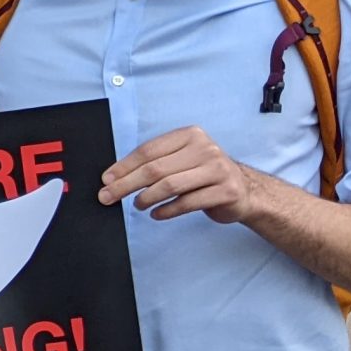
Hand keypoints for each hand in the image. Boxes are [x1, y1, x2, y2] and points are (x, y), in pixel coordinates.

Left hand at [100, 126, 261, 223]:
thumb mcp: (181, 160)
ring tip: (137, 205)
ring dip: (146, 198)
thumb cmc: (204, 175)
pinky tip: (156, 214)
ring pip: (169, 186)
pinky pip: (187, 203)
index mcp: (190, 135)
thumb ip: (154, 163)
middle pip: (155, 169)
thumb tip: (113, 178)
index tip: (106, 180)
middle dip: (126, 185)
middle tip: (108, 197)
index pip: (148, 150)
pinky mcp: (226, 191)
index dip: (123, 166)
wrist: (244, 191)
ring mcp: (218, 170)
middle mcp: (206, 149)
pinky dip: (166, 211)